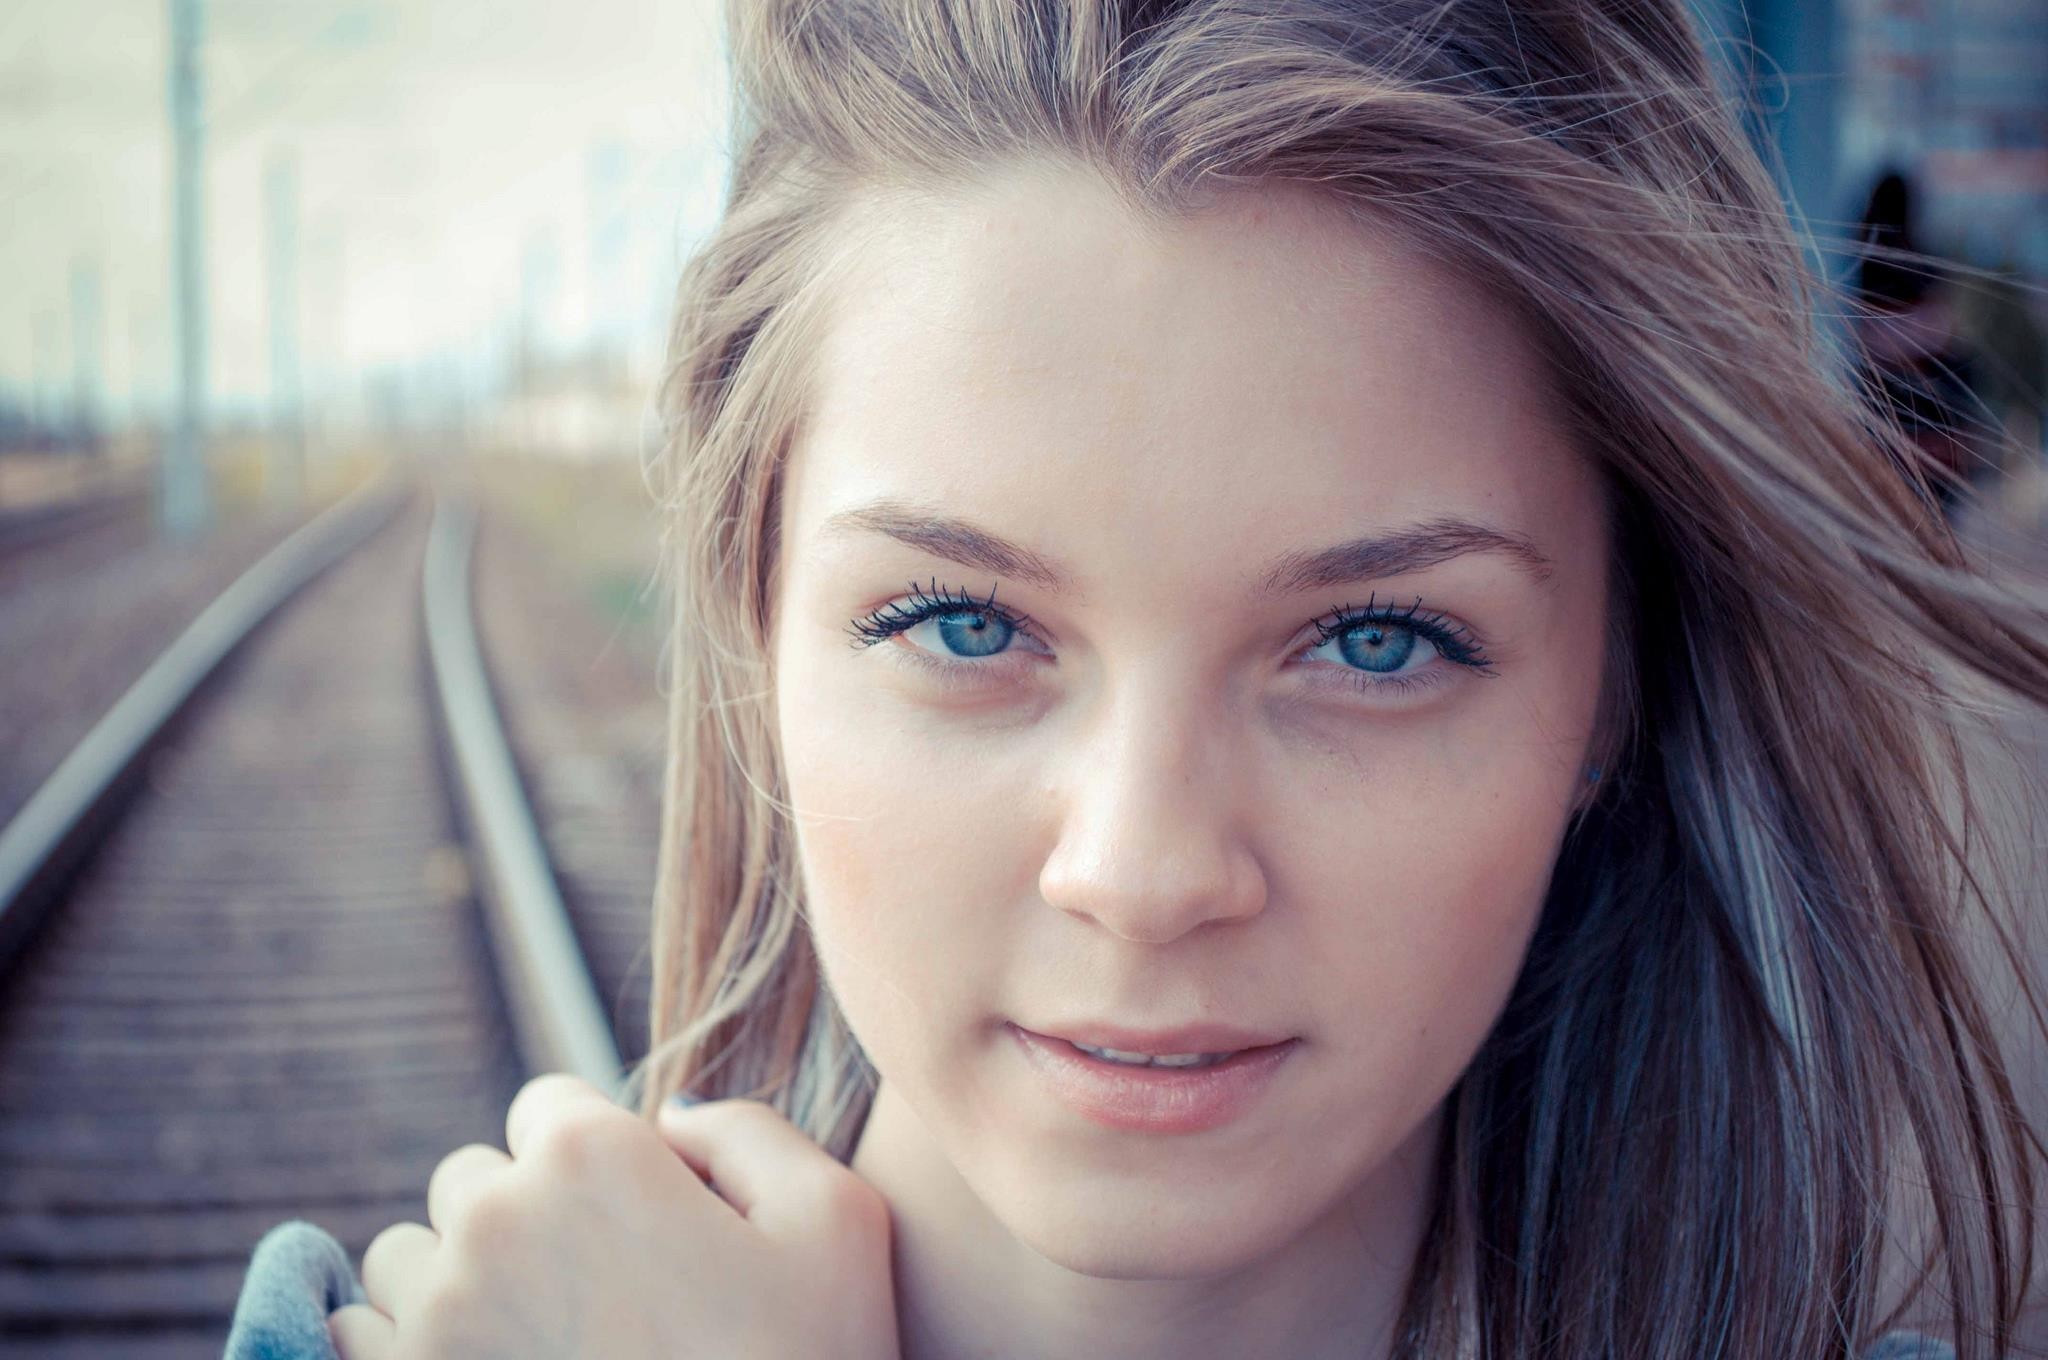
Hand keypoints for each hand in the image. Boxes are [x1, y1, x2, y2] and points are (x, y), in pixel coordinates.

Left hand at [327, 1073, 899, 1358]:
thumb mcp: (837, 1220)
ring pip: (407, 1259)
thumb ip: (749, 1133)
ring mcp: (433, 1317)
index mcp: (592, 1155)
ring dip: (455, 1287)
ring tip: (540, 1348)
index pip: (550, 1107)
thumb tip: (671, 1120)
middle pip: (475, 1180)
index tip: (640, 1228)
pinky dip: (402, 1352)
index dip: (602, 1162)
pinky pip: (352, 1337)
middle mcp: (493, 1218)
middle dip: (525, 1220)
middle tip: (599, 1300)